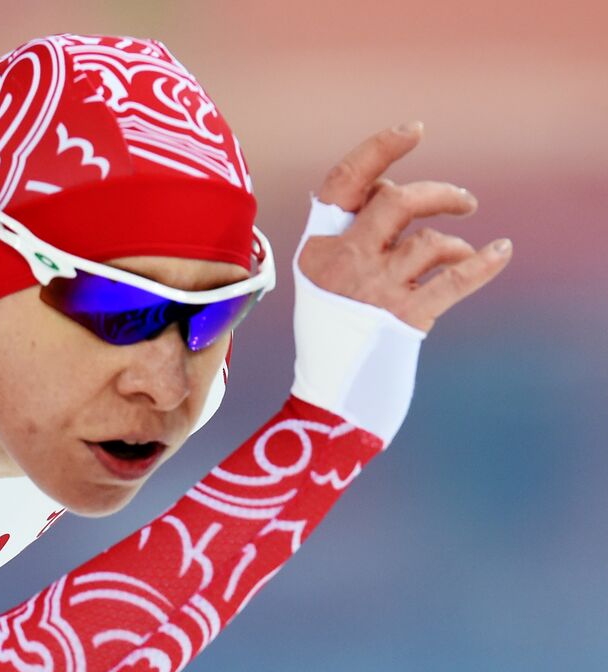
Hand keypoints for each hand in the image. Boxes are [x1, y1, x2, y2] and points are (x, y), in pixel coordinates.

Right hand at [298, 122, 512, 333]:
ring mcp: (374, 288)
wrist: (329, 395)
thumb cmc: (331, 331)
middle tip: (464, 202)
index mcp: (319, 247)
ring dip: (454, 242)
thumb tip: (387, 189)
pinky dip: (483, 263)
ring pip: (429, 240)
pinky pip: (455, 279)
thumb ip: (348, 233)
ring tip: (460, 253)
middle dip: (438, 194)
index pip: (345, 182)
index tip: (414, 130)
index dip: (380, 148)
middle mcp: (344, 261)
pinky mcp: (404, 316)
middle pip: (397, 200)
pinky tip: (500, 252)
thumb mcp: (322, 277)